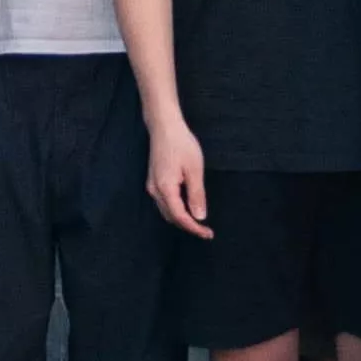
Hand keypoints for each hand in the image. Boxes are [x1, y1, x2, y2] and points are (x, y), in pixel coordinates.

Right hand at [145, 117, 208, 240]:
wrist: (164, 126)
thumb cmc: (181, 144)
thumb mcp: (194, 169)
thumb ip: (196, 195)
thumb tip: (199, 217)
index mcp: (165, 189)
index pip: (180, 217)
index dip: (194, 228)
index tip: (208, 234)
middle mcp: (155, 190)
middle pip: (171, 217)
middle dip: (188, 226)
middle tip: (206, 230)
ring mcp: (152, 186)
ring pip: (166, 211)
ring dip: (182, 219)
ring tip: (199, 221)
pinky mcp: (153, 181)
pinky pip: (164, 202)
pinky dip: (176, 209)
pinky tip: (187, 206)